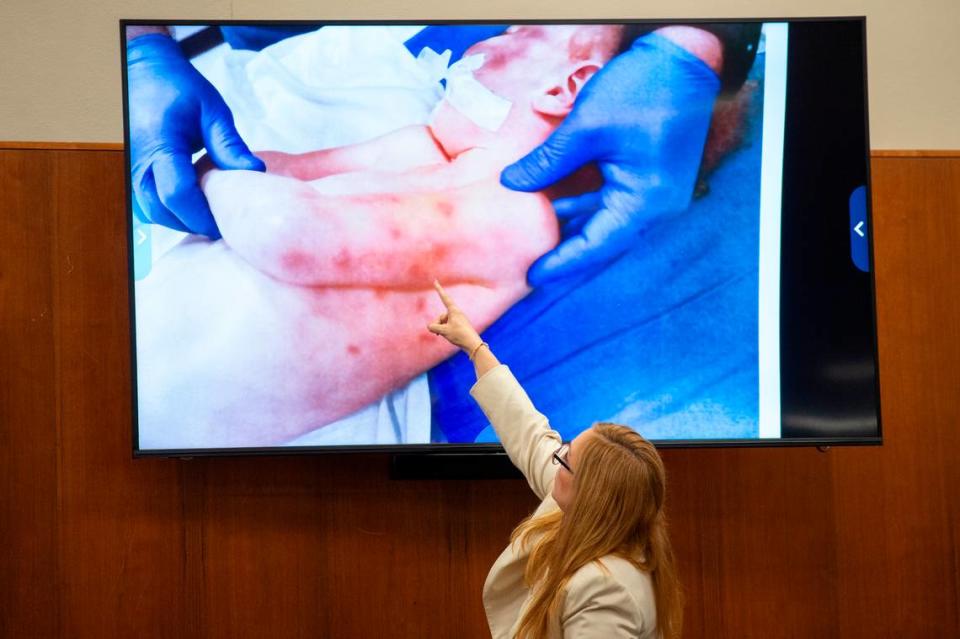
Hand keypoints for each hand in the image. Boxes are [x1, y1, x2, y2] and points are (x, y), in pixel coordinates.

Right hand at [126, 34, 264, 237]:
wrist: (143, 71)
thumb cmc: (178, 87)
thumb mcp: (212, 110)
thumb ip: (230, 145)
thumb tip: (255, 174)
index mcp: (159, 144)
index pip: (177, 194)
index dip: (203, 215)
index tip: (228, 222)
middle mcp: (137, 161)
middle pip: (163, 211)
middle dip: (194, 223)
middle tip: (225, 223)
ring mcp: (129, 169)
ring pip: (152, 213)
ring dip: (181, 220)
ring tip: (211, 215)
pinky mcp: (130, 173)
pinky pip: (147, 205)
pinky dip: (170, 212)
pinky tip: (193, 206)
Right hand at [427, 281, 482, 352]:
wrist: (472, 344)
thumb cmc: (459, 335)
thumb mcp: (443, 331)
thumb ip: (433, 327)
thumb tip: (430, 327)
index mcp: (454, 310)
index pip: (444, 298)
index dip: (439, 289)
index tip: (435, 281)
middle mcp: (456, 313)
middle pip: (441, 316)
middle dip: (437, 324)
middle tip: (438, 333)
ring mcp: (458, 319)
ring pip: (443, 322)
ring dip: (441, 329)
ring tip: (444, 336)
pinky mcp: (459, 325)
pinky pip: (447, 325)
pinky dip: (444, 330)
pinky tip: (446, 336)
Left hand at [500, 31, 720, 283]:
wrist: (684, 59)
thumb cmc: (641, 90)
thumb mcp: (586, 127)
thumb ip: (548, 161)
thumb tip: (510, 183)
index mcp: (645, 201)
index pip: (597, 245)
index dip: (562, 262)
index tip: (531, 276)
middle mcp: (656, 206)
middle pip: (605, 241)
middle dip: (568, 253)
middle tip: (530, 268)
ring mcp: (657, 193)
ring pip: (609, 222)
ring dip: (576, 228)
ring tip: (538, 239)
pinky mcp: (652, 177)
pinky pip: (616, 203)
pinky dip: (587, 206)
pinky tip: (558, 204)